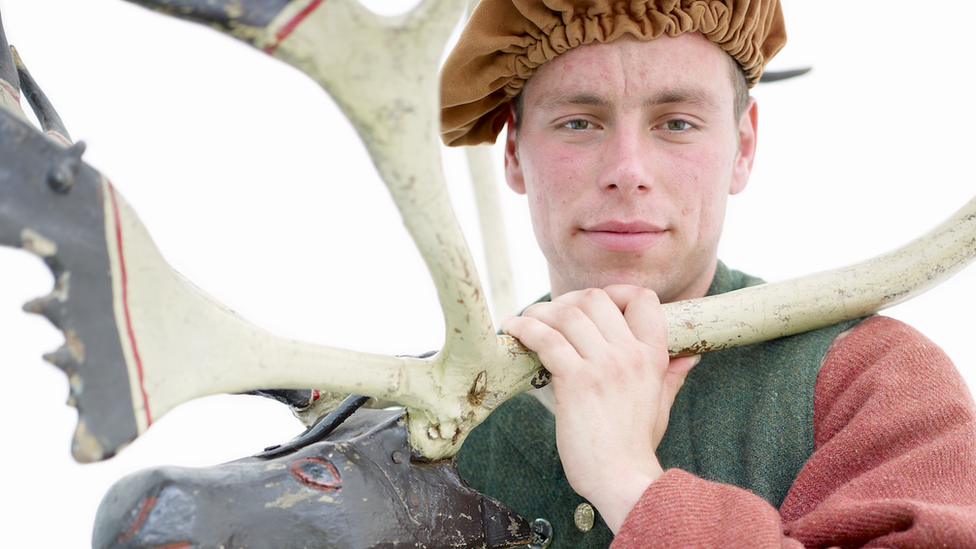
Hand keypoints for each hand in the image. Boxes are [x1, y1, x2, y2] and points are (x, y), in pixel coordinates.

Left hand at [502, 285, 698, 532]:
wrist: (622, 479)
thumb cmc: (635, 445)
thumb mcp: (662, 403)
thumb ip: (672, 374)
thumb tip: (689, 356)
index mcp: (653, 355)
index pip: (642, 298)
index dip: (615, 292)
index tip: (591, 305)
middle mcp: (630, 354)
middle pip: (595, 298)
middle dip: (567, 299)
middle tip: (550, 315)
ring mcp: (604, 366)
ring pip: (568, 314)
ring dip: (541, 311)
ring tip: (525, 320)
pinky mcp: (576, 381)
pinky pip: (547, 339)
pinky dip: (526, 328)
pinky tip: (513, 329)